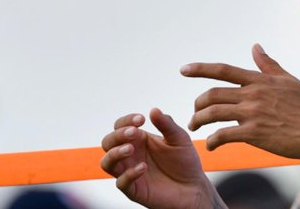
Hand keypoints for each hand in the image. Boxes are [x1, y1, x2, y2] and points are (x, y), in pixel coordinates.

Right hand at [99, 108, 221, 208]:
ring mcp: (129, 172)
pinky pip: (121, 182)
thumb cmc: (185, 161)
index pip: (120, 126)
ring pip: (107, 162)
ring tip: (131, 149)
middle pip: (108, 142)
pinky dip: (129, 174)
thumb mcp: (179, 139)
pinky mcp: (133, 189)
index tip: (141, 119)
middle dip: (117, 135)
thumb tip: (153, 110)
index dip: (126, 120)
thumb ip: (166, 124)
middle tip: (133, 133)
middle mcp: (131, 154)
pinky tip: (143, 167)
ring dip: (115, 153)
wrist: (193, 187)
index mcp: (139, 139)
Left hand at [185, 44, 299, 158]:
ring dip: (199, 121)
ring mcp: (252, 113)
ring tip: (196, 127)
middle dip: (197, 104)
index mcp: (260, 80)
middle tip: (194, 114)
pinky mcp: (254, 133)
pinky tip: (211, 145)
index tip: (183, 69)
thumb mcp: (288, 80)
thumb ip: (268, 65)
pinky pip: (223, 135)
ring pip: (213, 113)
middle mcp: (253, 94)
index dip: (200, 69)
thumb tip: (255, 47)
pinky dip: (212, 141)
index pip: (223, 70)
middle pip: (212, 94)